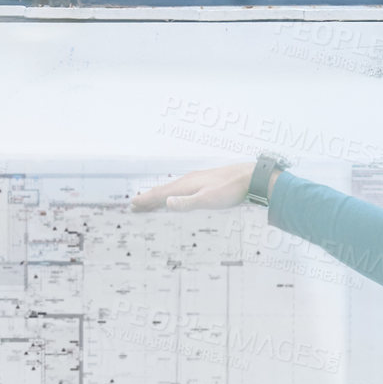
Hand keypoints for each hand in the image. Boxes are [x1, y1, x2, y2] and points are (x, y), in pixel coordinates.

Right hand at [130, 163, 254, 212]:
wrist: (249, 178)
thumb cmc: (230, 190)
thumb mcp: (208, 200)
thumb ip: (187, 203)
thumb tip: (167, 202)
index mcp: (186, 185)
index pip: (161, 194)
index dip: (146, 200)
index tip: (133, 205)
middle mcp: (188, 180)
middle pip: (163, 190)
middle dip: (149, 198)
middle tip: (135, 205)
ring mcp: (196, 180)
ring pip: (172, 189)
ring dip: (159, 196)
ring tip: (150, 201)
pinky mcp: (204, 182)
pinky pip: (181, 188)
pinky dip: (171, 194)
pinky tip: (176, 196)